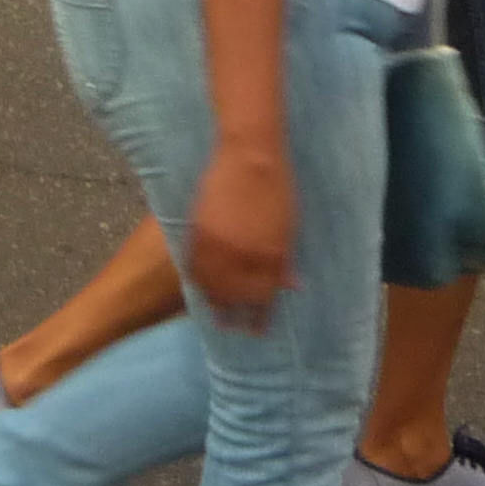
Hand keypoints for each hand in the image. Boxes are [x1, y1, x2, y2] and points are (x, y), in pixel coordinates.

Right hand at [188, 140, 294, 332]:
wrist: (250, 154)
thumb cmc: (278, 187)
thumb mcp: (289, 228)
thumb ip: (285, 260)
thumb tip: (291, 287)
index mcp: (271, 256)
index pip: (263, 297)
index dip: (259, 317)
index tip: (257, 330)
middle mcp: (244, 255)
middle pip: (235, 296)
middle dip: (233, 315)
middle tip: (229, 327)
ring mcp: (219, 242)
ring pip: (211, 283)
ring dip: (212, 300)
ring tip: (211, 312)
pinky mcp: (200, 228)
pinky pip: (193, 262)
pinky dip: (195, 276)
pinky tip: (197, 284)